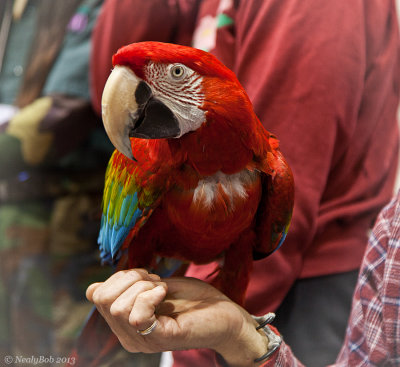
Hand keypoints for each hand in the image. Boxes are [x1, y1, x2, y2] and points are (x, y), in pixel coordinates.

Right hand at [86, 269, 268, 365]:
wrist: (224, 314)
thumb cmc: (191, 298)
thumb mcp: (154, 286)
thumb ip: (127, 287)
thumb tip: (92, 287)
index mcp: (124, 321)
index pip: (94, 294)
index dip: (117, 275)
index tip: (143, 276)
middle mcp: (127, 334)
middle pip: (102, 298)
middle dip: (129, 278)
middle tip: (154, 281)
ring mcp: (142, 339)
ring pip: (117, 306)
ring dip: (143, 286)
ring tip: (162, 289)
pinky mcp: (160, 339)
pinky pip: (137, 316)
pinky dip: (150, 295)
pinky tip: (164, 294)